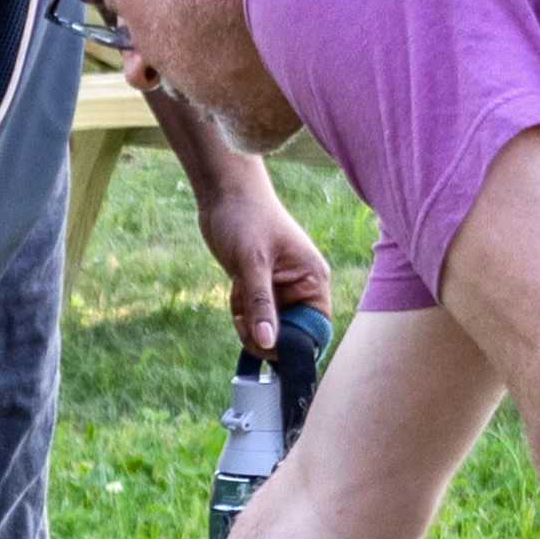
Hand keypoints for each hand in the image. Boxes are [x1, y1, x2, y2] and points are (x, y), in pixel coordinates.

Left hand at [195, 176, 332, 355]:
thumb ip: (261, 305)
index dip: (296, 344)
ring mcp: (279, 290)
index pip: (316, 329)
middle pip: (291, 335)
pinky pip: (252, 317)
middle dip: (265, 335)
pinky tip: (234, 290)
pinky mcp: (259, 289)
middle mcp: (301, 289)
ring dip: (248, 323)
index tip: (268, 344)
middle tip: (243, 321)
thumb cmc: (246, 218)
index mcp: (313, 280)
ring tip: (238, 299)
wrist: (223, 193)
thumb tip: (269, 343)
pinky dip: (240, 312)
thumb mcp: (252, 263)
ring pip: (268, 329)